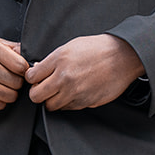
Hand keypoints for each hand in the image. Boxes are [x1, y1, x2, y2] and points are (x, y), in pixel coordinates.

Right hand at [0, 35, 28, 110]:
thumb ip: (10, 48)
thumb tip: (32, 58)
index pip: (21, 66)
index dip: (23, 69)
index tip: (19, 69)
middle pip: (17, 82)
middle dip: (16, 81)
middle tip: (8, 77)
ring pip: (10, 96)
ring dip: (9, 92)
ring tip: (0, 84)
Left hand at [26, 34, 144, 110]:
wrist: (124, 56)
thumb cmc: (99, 48)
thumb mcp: (71, 46)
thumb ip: (52, 60)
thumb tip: (38, 71)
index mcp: (59, 60)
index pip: (31, 77)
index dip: (32, 78)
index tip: (37, 78)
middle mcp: (65, 78)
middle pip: (36, 96)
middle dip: (38, 92)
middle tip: (44, 87)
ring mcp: (76, 92)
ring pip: (51, 106)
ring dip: (53, 99)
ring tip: (61, 90)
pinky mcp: (86, 102)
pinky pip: (68, 108)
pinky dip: (68, 102)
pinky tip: (75, 92)